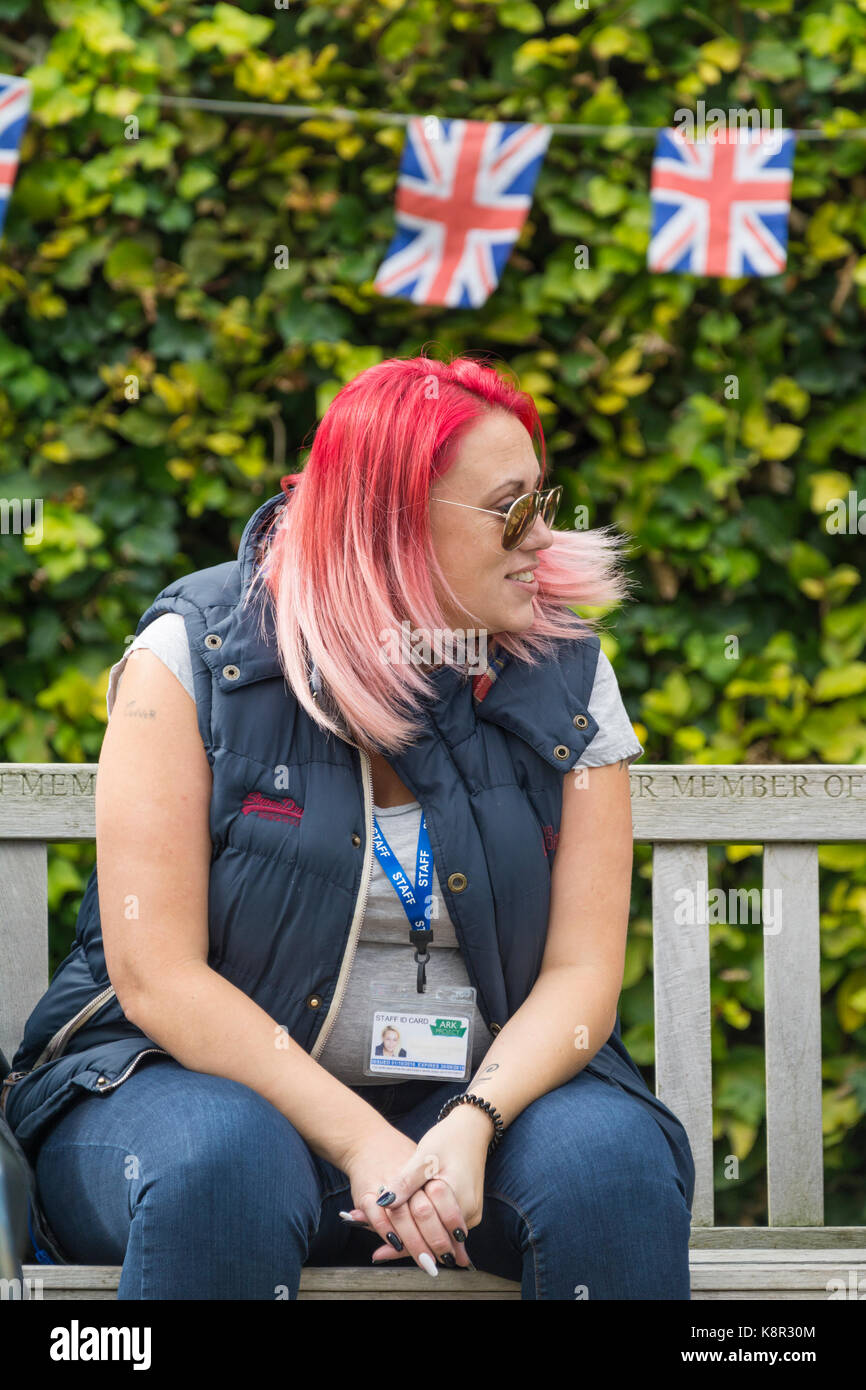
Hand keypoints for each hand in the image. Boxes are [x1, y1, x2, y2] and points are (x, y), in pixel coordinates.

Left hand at [342, 1104, 492, 1269]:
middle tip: (379, 1255)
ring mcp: (470, 1214)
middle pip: (435, 1240)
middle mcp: (469, 1213)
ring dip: (416, 1241)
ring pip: (440, 1236)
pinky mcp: (467, 1211)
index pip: (429, 1232)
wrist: (471, 1130)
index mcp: (459, 1199)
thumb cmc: (448, 1139)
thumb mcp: (424, 1156)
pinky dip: (425, 1231)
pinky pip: (444, 1227)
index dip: (404, 1244)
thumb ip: (406, 1181)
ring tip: (385, 1250)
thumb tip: (384, 1202)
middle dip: (408, 1249)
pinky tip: (405, 1235)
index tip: (380, 1253)